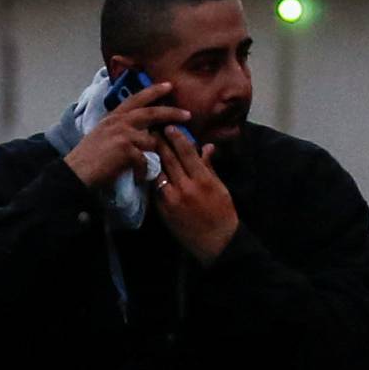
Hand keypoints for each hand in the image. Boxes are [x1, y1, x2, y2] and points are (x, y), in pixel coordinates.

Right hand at [64, 83, 189, 188]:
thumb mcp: (103, 135)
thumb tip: (137, 132)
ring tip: (156, 162)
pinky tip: (140, 177)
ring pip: (151, 139)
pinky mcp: (126, 148)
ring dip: (157, 152)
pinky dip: (144, 170)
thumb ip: (119, 129)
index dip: (153, 91)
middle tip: (187, 114)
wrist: (77, 172)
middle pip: (151, 112)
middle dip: (171, 112)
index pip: (136, 99)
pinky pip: (145, 160)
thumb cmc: (89, 158)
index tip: (168, 86)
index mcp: (114, 116)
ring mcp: (123, 133)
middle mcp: (119, 121)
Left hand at [152, 125, 239, 263]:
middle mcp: (185, 187)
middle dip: (159, 142)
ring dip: (152, 158)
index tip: (169, 126)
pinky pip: (155, 189)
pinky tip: (148, 168)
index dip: (176, 137)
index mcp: (202, 179)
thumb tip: (206, 146)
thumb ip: (209, 167)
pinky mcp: (163, 210)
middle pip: (168, 158)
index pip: (186, 152)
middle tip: (152, 130)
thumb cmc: (222, 214)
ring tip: (146, 146)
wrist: (216, 243)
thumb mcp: (220, 188)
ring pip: (158, 172)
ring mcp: (172, 199)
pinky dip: (152, 177)